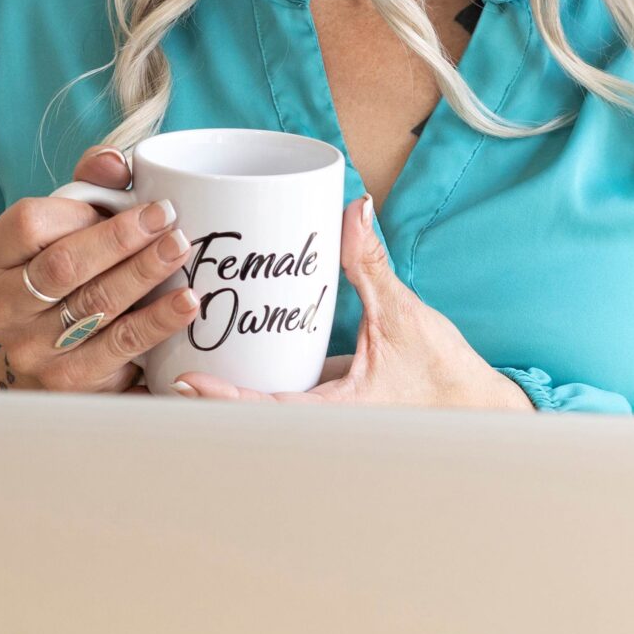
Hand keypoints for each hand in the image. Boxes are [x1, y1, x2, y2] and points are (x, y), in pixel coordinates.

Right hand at [0, 145, 199, 393]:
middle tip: (169, 221)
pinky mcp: (65, 381)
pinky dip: (157, 321)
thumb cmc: (63, 269)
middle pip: (64, 267)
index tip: (127, 203)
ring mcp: (28, 349)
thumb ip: (89, 183)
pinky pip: (119, 345)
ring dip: (144, 273)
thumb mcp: (65, 221)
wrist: (51, 350)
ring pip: (95, 305)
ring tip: (180, 250)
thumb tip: (114, 163)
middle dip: (122, 240)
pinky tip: (185, 303)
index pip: (29, 224)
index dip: (81, 213)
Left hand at [174, 196, 532, 409]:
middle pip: (246, 418)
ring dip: (217, 395)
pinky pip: (277, 396)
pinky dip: (246, 384)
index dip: (223, 399)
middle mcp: (318, 422)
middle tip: (155, 365)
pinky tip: (215, 358)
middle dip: (202, 399)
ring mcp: (317, 416)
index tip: (185, 382)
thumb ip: (372, 265)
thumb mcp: (404, 317)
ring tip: (166, 361)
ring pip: (257, 412)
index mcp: (335, 414)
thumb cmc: (446, 378)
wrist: (478, 413)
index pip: (267, 410)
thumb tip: (352, 210)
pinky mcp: (323, 403)